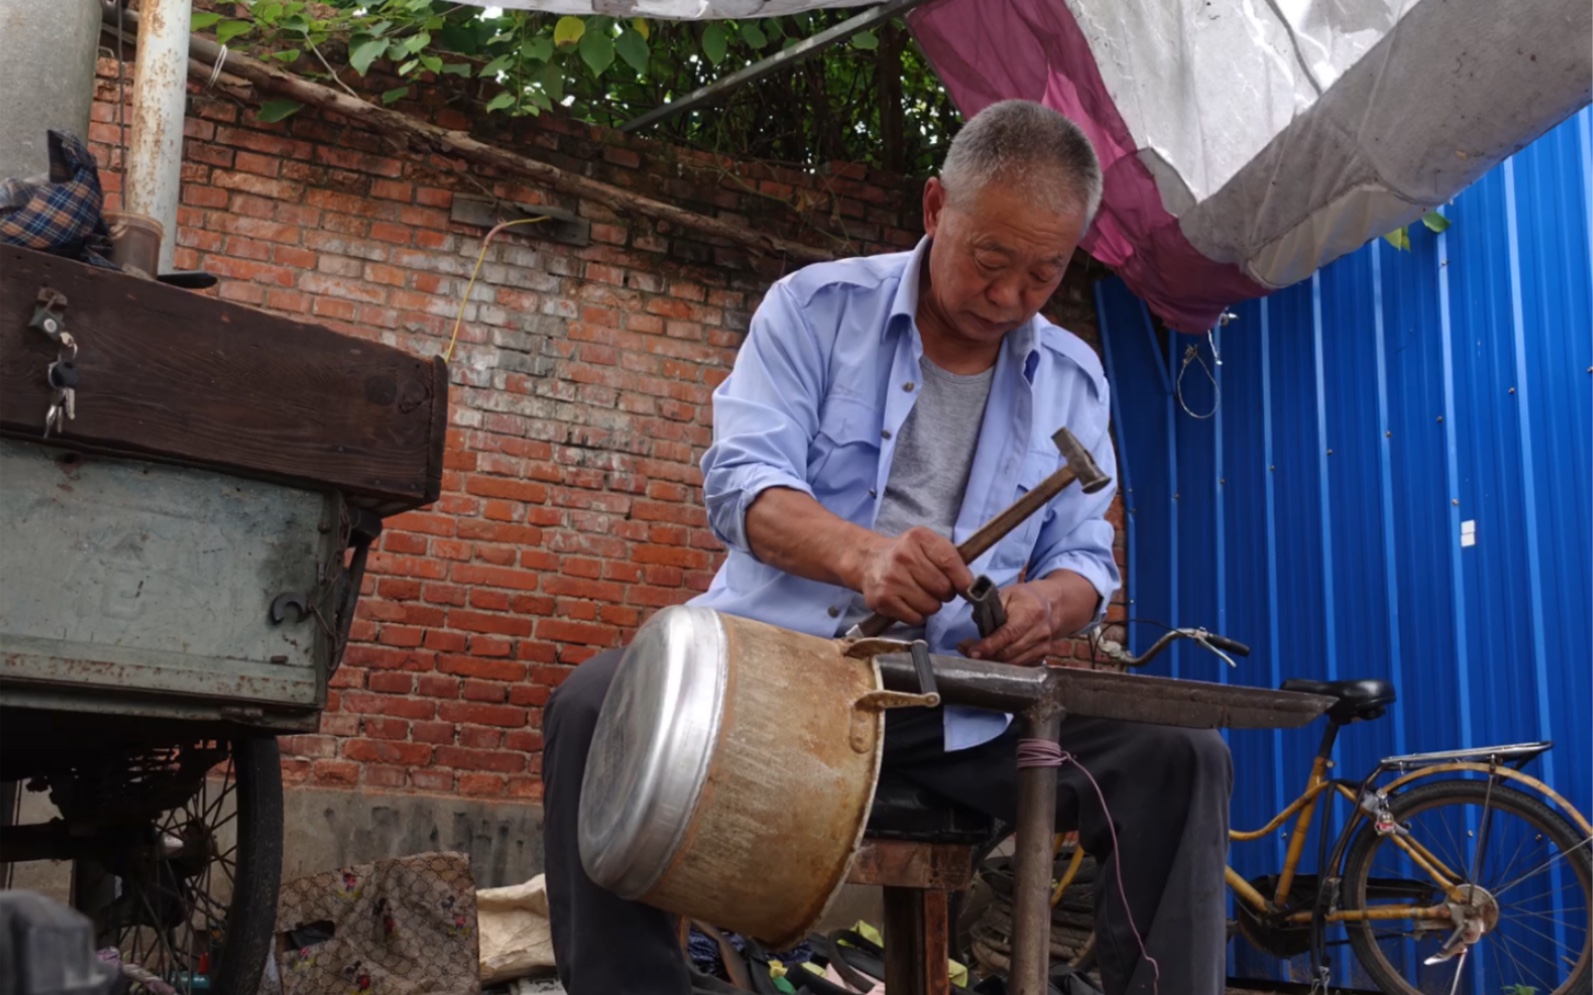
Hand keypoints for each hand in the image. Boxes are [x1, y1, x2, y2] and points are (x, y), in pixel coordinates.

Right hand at [855, 526, 973, 625]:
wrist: (869, 561)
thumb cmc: (906, 555)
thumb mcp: (927, 544)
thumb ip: (951, 559)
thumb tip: (971, 586)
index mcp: (918, 538)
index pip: (949, 562)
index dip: (963, 579)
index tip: (966, 587)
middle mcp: (903, 556)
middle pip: (943, 588)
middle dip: (945, 592)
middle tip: (934, 587)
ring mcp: (891, 579)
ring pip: (931, 606)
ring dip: (931, 604)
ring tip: (920, 593)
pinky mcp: (883, 600)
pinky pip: (916, 618)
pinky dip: (917, 614)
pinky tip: (908, 601)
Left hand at [958, 583, 1057, 666]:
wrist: (1053, 605)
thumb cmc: (1026, 598)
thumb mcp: (1008, 593)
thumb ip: (991, 606)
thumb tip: (976, 620)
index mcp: (1030, 613)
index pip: (1008, 634)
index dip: (990, 645)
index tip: (972, 652)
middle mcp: (1039, 633)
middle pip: (1010, 652)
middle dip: (986, 655)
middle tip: (967, 651)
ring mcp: (1043, 647)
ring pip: (1014, 663)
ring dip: (993, 662)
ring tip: (976, 655)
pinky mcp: (1042, 656)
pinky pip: (1020, 667)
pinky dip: (1005, 666)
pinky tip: (992, 660)